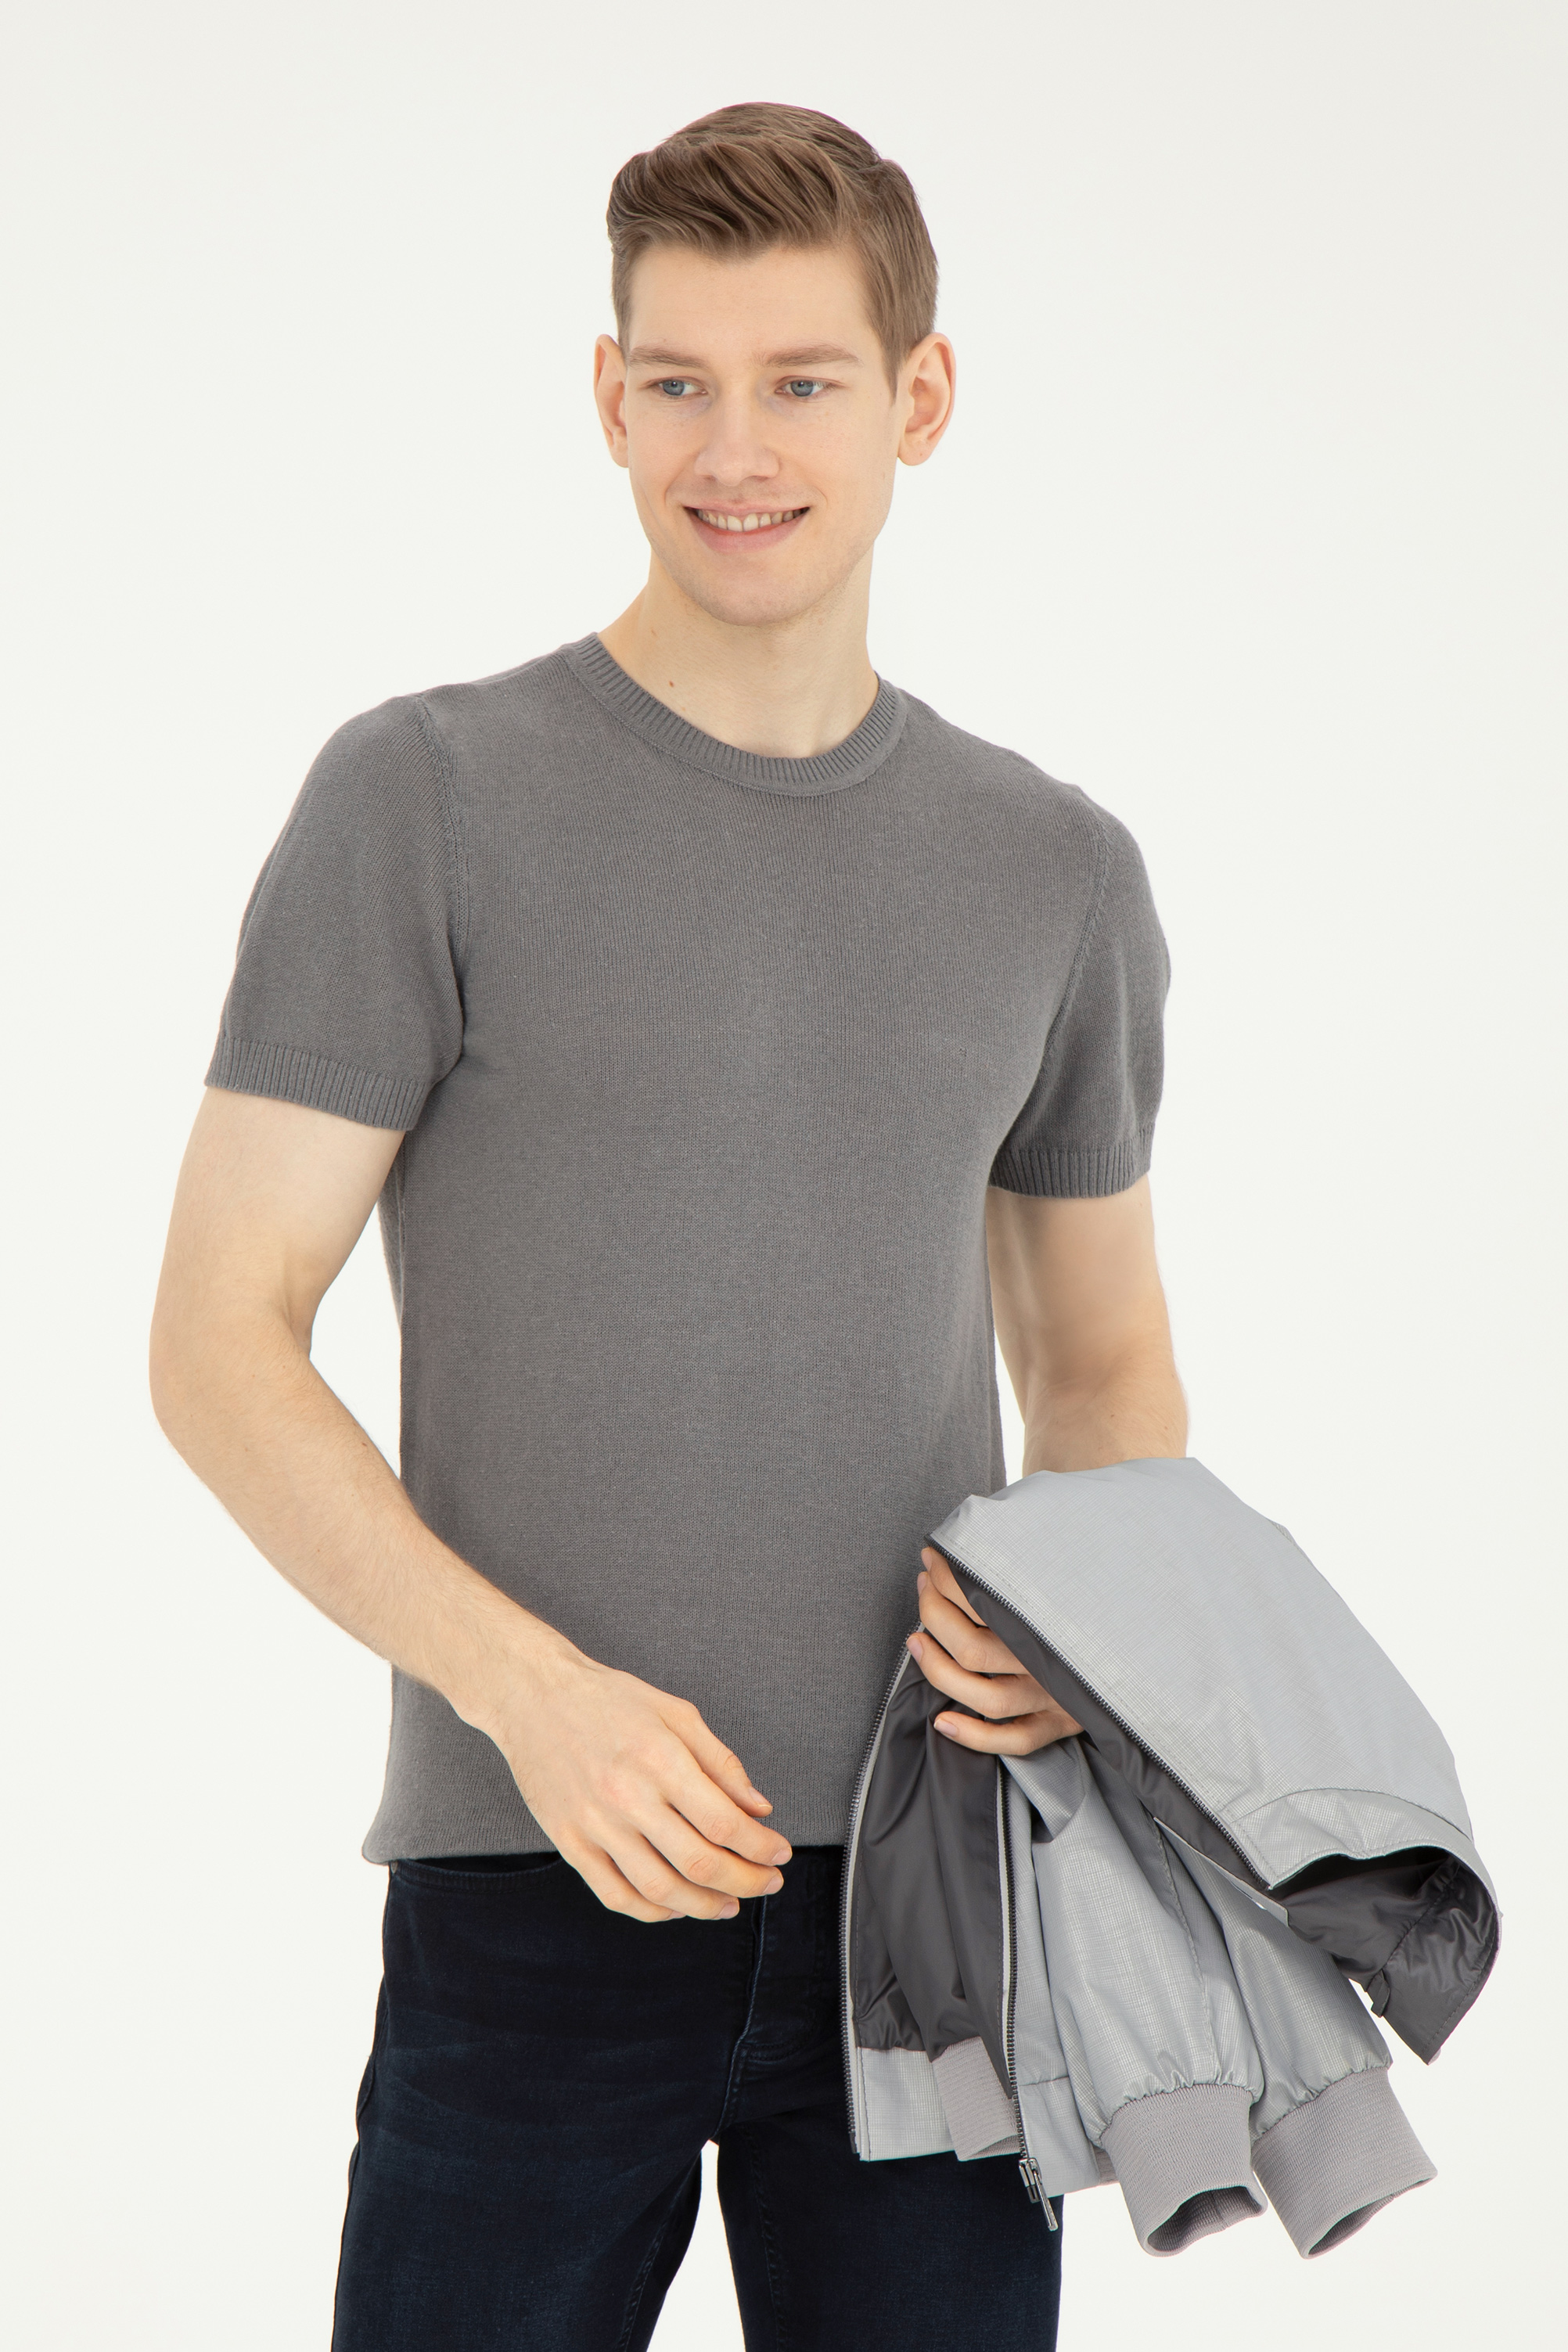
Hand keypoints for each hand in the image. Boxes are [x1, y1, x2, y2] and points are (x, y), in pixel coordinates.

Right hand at [481, 1632, 791, 1923]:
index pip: (724, 1822)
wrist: (534, 1697)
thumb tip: (758, 1808)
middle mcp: (628, 1796)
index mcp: (660, 1759)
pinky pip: (615, 1895)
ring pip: (660, 1889)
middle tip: (767, 1882)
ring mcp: (596, 1825)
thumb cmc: (607, 1699)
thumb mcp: (676, 1713)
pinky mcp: (570, 1843)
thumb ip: (721, 1763)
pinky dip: (653, 1911)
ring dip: (704, 1905)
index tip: (779, 1853)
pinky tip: (676, 1906)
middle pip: (699, 1862)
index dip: (761, 1847)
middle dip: (745, 1881)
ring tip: (730, 1903)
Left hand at [907, 1547, 1082, 1755]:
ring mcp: (1053, 1696)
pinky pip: (1015, 1740)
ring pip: (986, 1697)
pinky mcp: (1058, 1724)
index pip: (985, 1600)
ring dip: (938, 1670)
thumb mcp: (1071, 1575)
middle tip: (923, 1587)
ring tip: (916, 1639)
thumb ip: (1032, 1565)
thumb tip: (979, 1537)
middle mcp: (1049, 1661)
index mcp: (1051, 1618)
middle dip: (934, 1614)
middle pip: (974, 1650)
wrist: (1149, 1652)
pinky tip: (943, 1721)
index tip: (933, 1559)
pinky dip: (975, 1736)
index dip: (947, 1578)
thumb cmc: (1097, 1602)